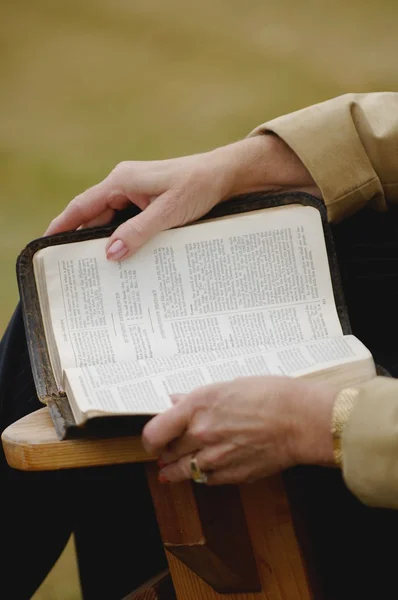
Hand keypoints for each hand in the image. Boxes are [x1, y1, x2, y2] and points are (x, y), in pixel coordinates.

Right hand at [45, 135, 318, 259]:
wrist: (228, 175)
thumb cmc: (200, 186)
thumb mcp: (170, 211)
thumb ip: (139, 232)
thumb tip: (110, 254)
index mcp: (122, 180)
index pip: (82, 205)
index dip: (62, 225)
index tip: (47, 246)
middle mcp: (125, 184)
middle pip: (94, 214)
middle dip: (82, 238)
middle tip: (73, 268)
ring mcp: (137, 192)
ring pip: (111, 219)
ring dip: (104, 240)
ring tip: (95, 268)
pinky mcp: (149, 200)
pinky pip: (127, 220)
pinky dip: (122, 237)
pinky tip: (124, 256)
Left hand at [142, 376, 336, 485]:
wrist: (302, 420)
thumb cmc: (272, 395)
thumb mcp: (229, 386)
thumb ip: (197, 398)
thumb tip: (176, 400)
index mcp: (198, 406)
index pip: (154, 432)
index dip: (151, 438)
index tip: (154, 437)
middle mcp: (201, 433)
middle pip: (167, 452)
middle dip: (166, 451)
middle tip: (166, 449)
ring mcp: (216, 457)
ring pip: (183, 471)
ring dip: (177, 469)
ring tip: (172, 469)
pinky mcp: (233, 475)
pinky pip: (207, 480)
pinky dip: (203, 475)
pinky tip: (204, 470)